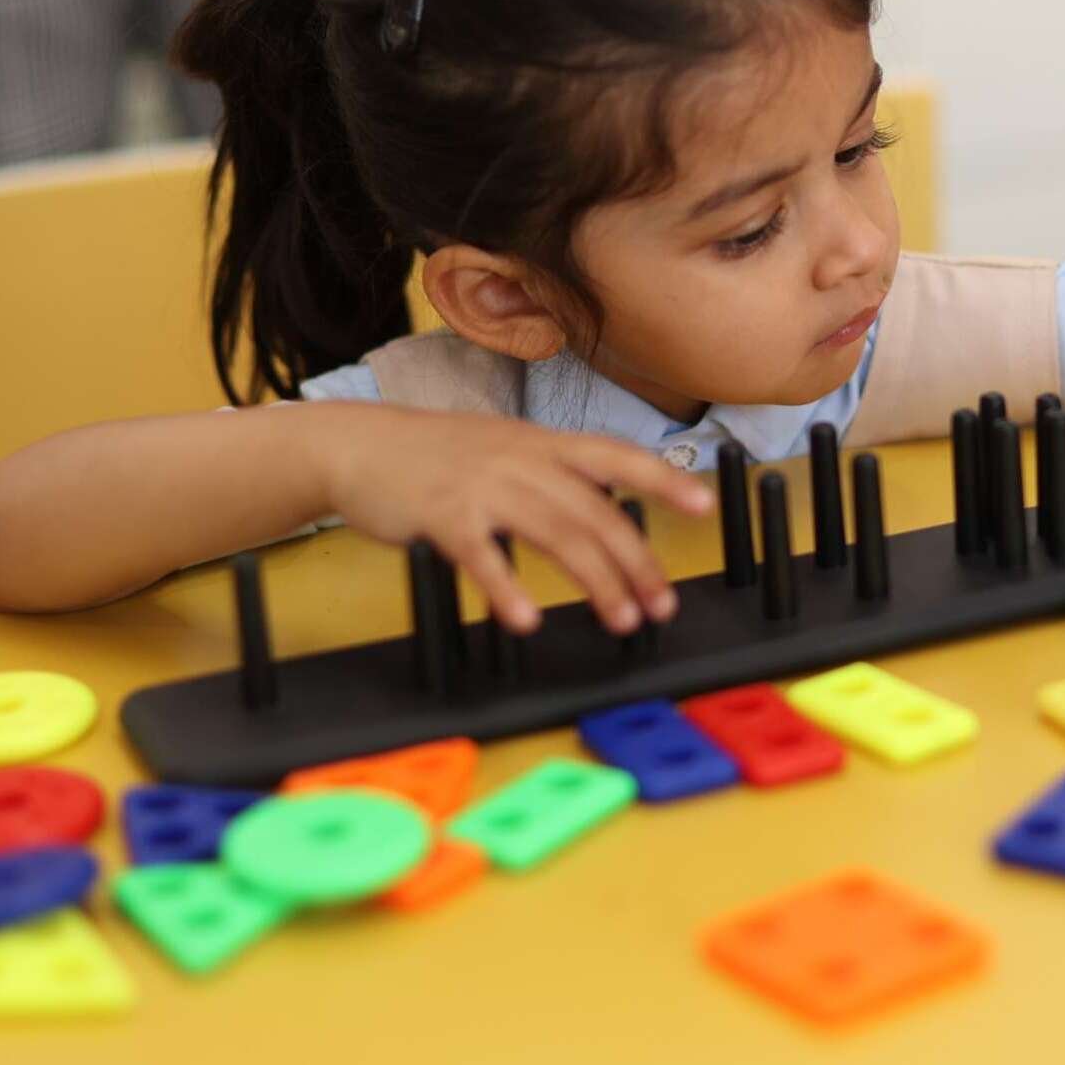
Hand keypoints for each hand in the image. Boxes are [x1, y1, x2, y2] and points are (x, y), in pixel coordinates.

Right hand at [307, 405, 712, 636]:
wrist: (360, 445)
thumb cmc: (439, 454)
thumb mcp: (507, 447)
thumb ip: (556, 473)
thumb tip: (609, 504)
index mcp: (542, 443)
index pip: (617, 456)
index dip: (663, 480)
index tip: (704, 505)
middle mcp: (522, 460)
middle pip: (596, 512)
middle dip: (636, 562)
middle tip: (662, 605)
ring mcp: (483, 486)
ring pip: (556, 534)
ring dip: (596, 582)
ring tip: (621, 621)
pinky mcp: (443, 517)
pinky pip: (483, 557)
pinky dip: (507, 590)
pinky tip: (526, 620)